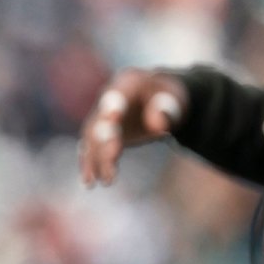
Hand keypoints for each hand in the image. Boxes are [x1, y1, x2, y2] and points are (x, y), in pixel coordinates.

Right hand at [79, 68, 187, 187]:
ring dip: (96, 159)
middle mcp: (107, 99)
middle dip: (106, 140)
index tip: (112, 119)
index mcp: (127, 83)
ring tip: (106, 180)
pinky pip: (89, 148)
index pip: (117, 95)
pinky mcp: (99, 133)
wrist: (158, 99)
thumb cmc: (168, 97)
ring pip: (92, 138)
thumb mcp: (174, 98)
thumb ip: (167, 108)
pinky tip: (89, 181)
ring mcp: (100, 116)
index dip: (113, 107)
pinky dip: (88, 163)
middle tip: (112, 158)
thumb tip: (157, 126)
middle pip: (101, 121)